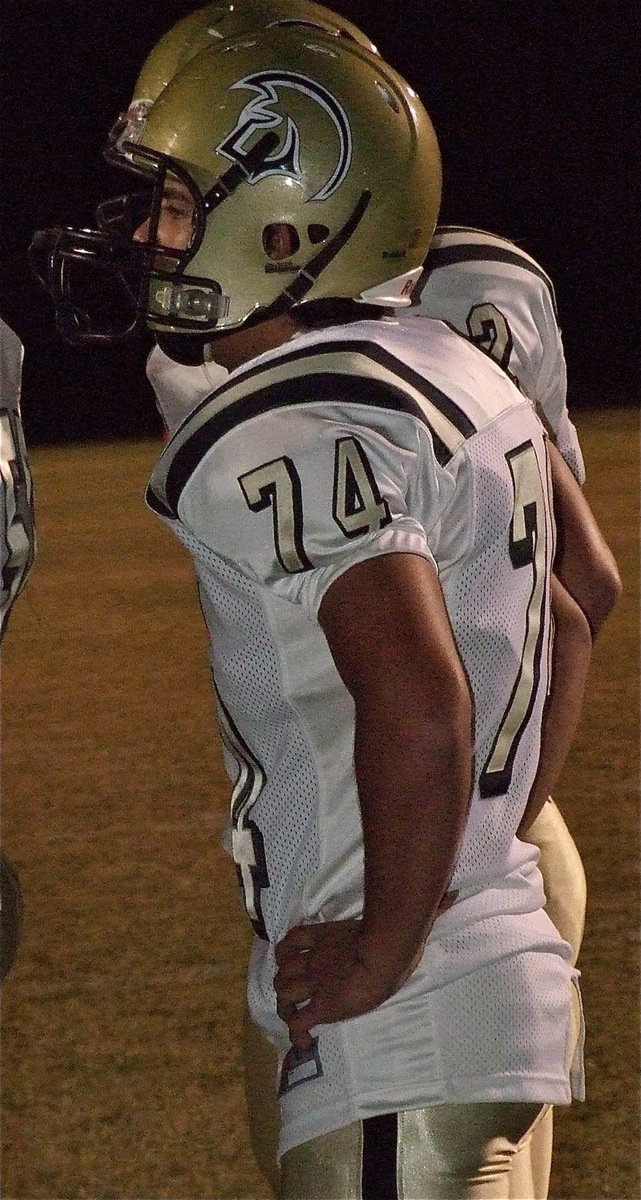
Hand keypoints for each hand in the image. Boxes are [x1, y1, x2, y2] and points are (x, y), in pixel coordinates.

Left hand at [274, 919, 420, 1050]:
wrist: (384, 956)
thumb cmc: (393, 936)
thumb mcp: (397, 917)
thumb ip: (422, 907)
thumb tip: (453, 893)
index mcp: (327, 936)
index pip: (293, 940)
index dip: (286, 952)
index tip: (289, 960)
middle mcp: (314, 959)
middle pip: (282, 969)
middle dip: (284, 981)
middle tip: (295, 991)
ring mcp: (315, 983)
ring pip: (283, 994)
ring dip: (286, 1005)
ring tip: (295, 1016)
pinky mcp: (321, 1007)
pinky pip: (298, 1024)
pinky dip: (297, 1034)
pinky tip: (304, 1042)